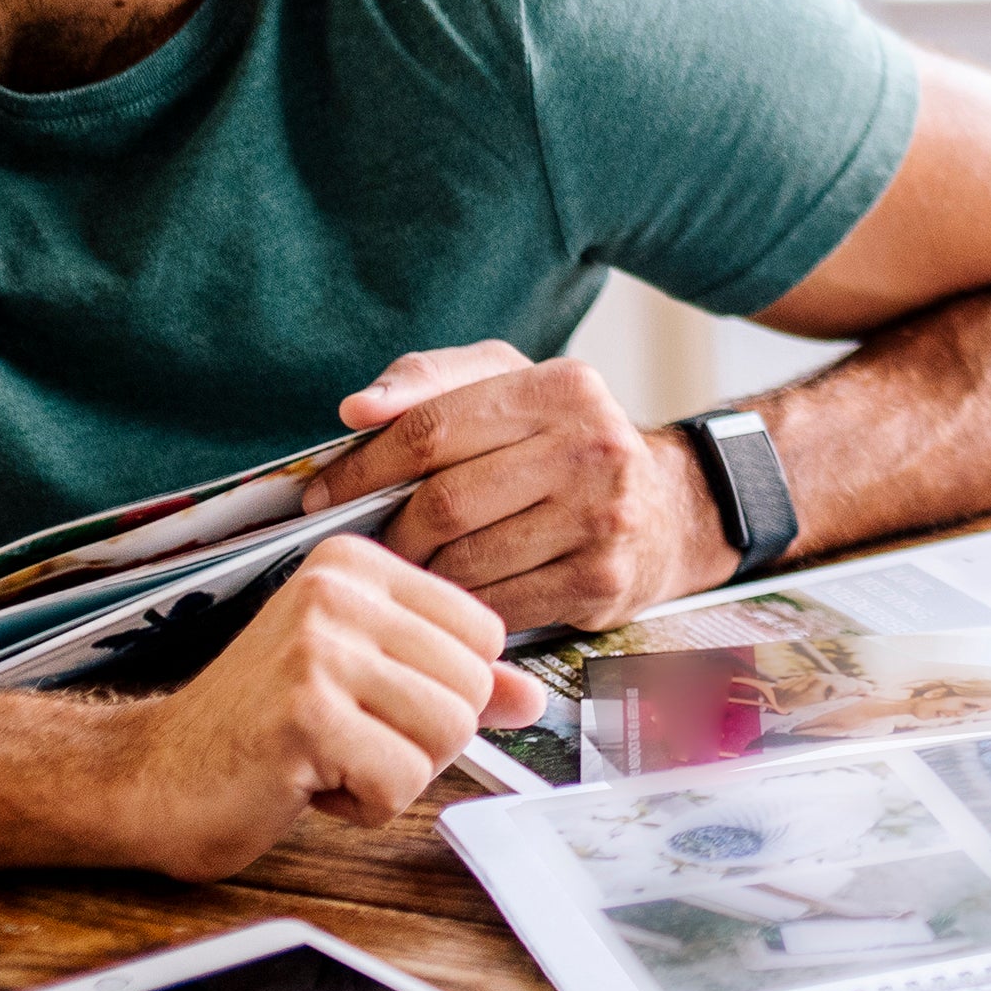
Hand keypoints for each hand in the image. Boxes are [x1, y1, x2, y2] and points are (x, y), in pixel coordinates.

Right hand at [88, 539, 541, 877]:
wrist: (151, 777)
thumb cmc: (259, 732)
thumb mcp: (364, 685)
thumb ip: (448, 681)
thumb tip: (530, 696)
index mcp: (356, 565)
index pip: (485, 632)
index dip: (444, 693)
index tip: (373, 704)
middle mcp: (339, 591)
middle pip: (473, 685)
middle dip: (421, 739)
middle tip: (345, 740)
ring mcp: (320, 647)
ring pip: (448, 733)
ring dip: (393, 773)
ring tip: (325, 759)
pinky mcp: (306, 713)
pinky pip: (401, 780)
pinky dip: (363, 805)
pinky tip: (306, 784)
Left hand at [323, 343, 722, 630]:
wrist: (667, 510)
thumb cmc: (564, 445)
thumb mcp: (509, 388)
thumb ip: (428, 382)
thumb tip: (356, 410)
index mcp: (563, 387)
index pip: (433, 428)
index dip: (363, 467)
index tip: (322, 494)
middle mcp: (592, 447)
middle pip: (444, 502)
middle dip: (393, 530)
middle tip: (374, 541)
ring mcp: (602, 519)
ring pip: (466, 562)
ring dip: (425, 573)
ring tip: (417, 566)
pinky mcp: (602, 582)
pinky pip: (497, 608)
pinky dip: (463, 608)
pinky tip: (460, 595)